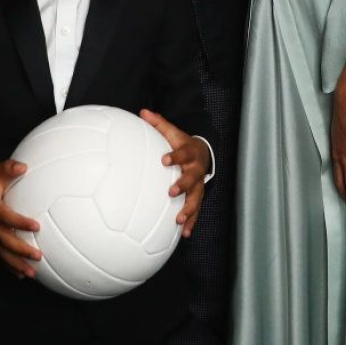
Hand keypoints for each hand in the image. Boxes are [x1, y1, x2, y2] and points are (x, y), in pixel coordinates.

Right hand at [0, 160, 41, 277]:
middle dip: (21, 250)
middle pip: (4, 240)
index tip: (36, 226)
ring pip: (1, 252)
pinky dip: (9, 265)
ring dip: (16, 264)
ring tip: (32, 273)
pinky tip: (20, 274)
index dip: (20, 222)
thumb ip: (9, 168)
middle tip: (38, 256)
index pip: (5, 216)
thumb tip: (23, 167)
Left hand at [140, 109, 209, 237]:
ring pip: (196, 198)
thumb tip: (142, 112)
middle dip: (183, 185)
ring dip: (189, 209)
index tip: (164, 160)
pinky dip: (191, 221)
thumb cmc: (182, 143)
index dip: (174, 156)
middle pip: (192, 178)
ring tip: (179, 220)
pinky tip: (184, 233)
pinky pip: (196, 210)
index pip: (182, 153)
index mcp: (189, 153)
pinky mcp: (197, 196)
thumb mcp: (172, 132)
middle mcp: (195, 170)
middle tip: (172, 191)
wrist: (203, 152)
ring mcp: (198, 184)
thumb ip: (158, 123)